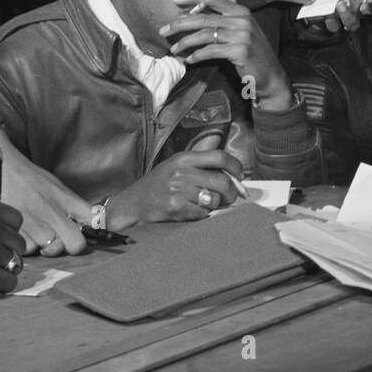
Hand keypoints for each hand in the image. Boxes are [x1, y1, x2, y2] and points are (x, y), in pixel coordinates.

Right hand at [0, 129, 90, 256]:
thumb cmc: (24, 174)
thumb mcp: (53, 184)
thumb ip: (70, 204)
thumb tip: (88, 222)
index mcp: (65, 198)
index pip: (95, 220)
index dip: (96, 231)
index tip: (90, 234)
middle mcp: (53, 211)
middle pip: (76, 245)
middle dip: (69, 247)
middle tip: (57, 240)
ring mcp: (35, 221)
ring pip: (51, 250)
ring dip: (44, 247)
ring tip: (35, 235)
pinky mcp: (14, 229)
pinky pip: (27, 250)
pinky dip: (24, 247)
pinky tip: (19, 234)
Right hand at [108, 148, 245, 226]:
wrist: (132, 204)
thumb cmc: (157, 185)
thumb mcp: (176, 166)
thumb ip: (200, 166)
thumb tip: (232, 174)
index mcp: (184, 158)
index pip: (219, 157)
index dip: (235, 166)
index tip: (240, 175)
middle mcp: (182, 172)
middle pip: (222, 181)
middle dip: (231, 192)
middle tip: (231, 197)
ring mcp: (178, 190)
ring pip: (214, 199)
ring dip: (216, 205)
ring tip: (206, 204)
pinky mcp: (176, 208)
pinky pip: (203, 213)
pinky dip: (203, 214)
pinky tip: (193, 211)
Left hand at [160, 0, 293, 108]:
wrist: (271, 76)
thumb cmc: (254, 52)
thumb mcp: (245, 27)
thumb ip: (232, 9)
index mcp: (241, 11)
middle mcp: (242, 20)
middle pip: (203, 18)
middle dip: (180, 24)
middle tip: (164, 30)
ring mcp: (242, 35)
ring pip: (204, 35)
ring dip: (185, 42)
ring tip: (173, 49)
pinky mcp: (240, 51)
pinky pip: (211, 51)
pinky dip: (197, 55)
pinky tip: (189, 60)